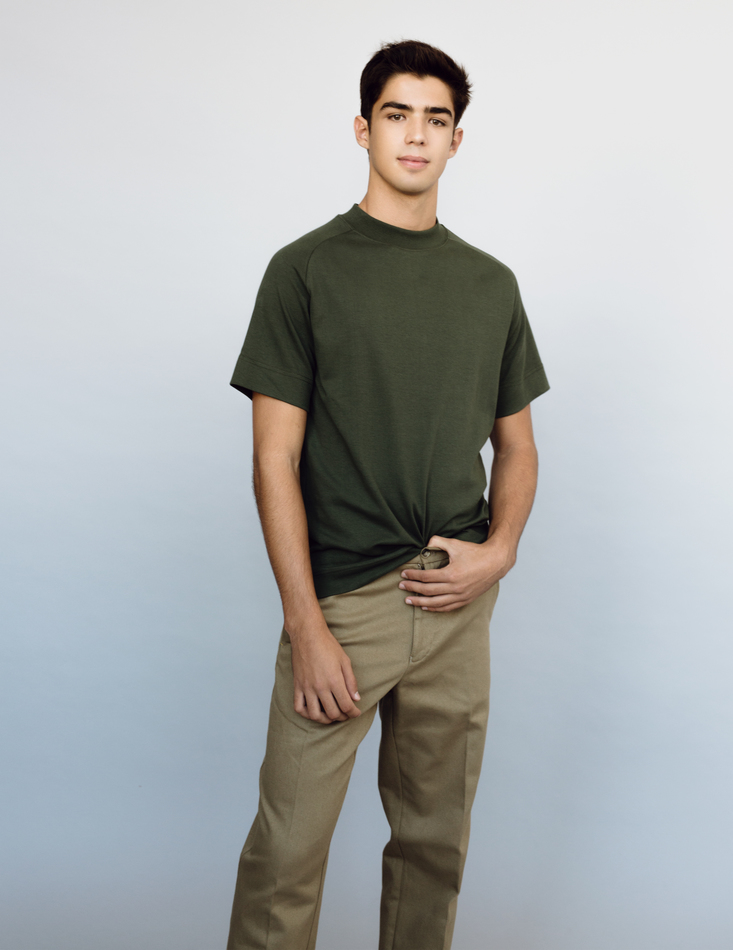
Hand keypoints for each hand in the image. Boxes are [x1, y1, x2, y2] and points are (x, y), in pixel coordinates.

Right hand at [289, 625, 361, 723]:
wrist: (307, 635)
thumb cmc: (327, 645)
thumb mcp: (345, 661)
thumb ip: (351, 681)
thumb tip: (356, 698)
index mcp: (334, 680)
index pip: (346, 706)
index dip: (354, 713)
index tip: (356, 712)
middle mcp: (320, 687)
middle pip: (332, 713)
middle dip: (342, 716)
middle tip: (346, 713)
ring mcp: (307, 687)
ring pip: (315, 715)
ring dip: (325, 719)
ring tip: (331, 715)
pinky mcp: (297, 686)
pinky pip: (299, 707)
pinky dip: (306, 714)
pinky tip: (314, 711)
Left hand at [398, 534, 514, 611]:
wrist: (496, 561)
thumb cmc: (476, 552)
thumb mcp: (455, 544)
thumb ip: (438, 542)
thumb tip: (425, 543)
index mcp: (451, 574)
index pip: (426, 578)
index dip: (413, 576)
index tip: (403, 575)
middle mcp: (455, 588)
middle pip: (428, 591)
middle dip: (412, 588)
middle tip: (401, 586)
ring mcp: (461, 596)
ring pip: (436, 603)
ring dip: (420, 602)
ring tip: (409, 600)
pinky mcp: (466, 600)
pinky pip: (447, 607)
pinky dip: (435, 609)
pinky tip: (425, 607)